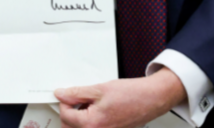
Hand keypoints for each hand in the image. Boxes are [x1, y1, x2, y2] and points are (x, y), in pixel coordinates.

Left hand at [54, 68, 185, 127]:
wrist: (152, 99)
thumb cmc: (131, 95)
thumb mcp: (99, 89)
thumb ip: (76, 93)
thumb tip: (61, 94)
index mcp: (91, 124)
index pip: (65, 116)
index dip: (64, 102)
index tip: (68, 95)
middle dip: (69, 114)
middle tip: (75, 100)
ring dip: (79, 119)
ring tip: (88, 104)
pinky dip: (90, 121)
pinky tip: (96, 110)